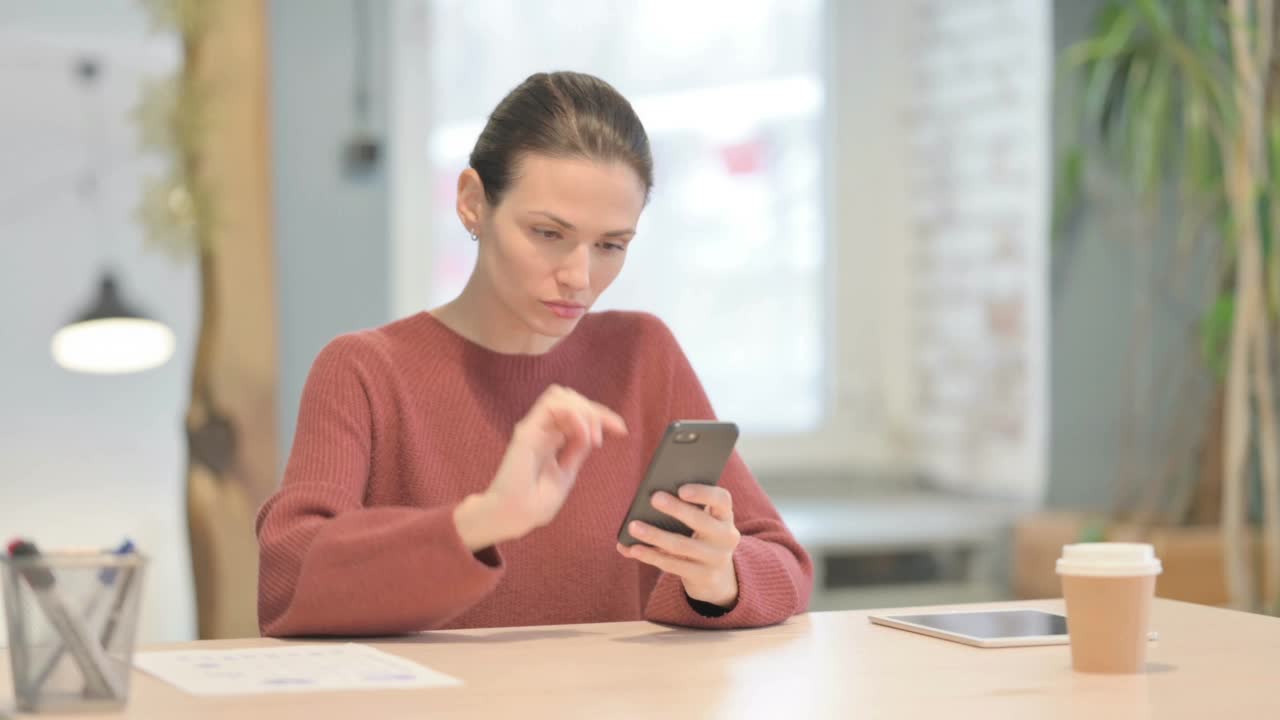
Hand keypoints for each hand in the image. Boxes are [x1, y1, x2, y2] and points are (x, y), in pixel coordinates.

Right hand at [455, 385, 626, 549]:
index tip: (622, 430)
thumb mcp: (566, 474)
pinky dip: (574, 415)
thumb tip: (591, 433)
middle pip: (571, 398)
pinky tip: (584, 435)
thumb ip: (576, 451)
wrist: (512, 518)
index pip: (577, 413)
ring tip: (594, 438)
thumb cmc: (533, 504)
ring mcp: (533, 428)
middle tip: (609, 435)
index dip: (601, 415)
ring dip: (584, 410)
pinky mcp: (526, 431)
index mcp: (551, 439)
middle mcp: (541, 429)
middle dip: (596, 411)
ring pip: (561, 395)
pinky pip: (551, 406)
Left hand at [616, 484, 740, 607]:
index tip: (681, 489)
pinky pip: (672, 565)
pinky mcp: (703, 576)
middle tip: (654, 498)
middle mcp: (726, 537)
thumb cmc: (700, 535)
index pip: (721, 499)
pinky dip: (650, 555)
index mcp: (725, 515)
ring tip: (633, 526)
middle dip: (676, 509)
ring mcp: (716, 559)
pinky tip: (633, 549)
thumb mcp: (703, 520)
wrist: (715, 574)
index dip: (703, 493)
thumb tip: (651, 496)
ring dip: (655, 535)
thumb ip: (685, 506)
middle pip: (700, 521)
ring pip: (681, 545)